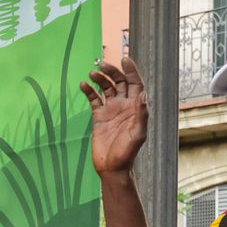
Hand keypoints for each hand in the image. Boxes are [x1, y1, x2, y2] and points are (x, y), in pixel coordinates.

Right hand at [80, 56, 149, 174]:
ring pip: (106, 88)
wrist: (112, 167)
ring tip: (92, 73)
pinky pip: (94, 99)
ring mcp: (111, 110)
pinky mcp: (99, 116)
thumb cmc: (127, 153)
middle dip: (112, 71)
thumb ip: (141, 114)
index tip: (124, 59)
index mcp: (136, 108)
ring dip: (100, 79)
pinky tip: (83, 85)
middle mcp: (124, 106)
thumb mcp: (138, 134)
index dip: (131, 71)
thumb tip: (143, 95)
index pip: (135, 84)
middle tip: (102, 65)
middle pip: (120, 82)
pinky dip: (89, 91)